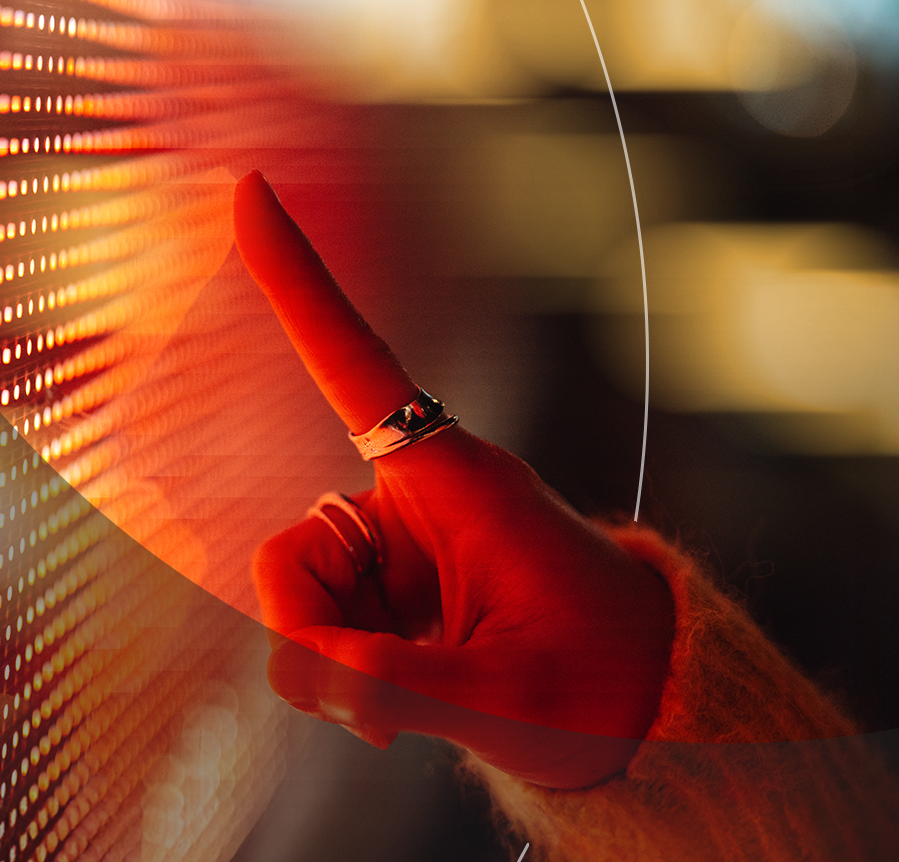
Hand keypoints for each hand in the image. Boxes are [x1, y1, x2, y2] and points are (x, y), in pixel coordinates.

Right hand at [235, 171, 673, 789]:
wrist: (649, 711)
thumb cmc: (607, 683)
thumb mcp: (513, 702)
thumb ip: (398, 687)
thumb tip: (309, 673)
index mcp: (455, 479)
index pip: (354, 362)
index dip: (296, 278)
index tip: (249, 187)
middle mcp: (410, 498)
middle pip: (292, 552)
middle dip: (308, 633)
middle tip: (365, 700)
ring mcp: (392, 546)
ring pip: (292, 597)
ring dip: (329, 664)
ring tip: (405, 706)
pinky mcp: (384, 589)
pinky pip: (312, 629)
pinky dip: (336, 674)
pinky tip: (390, 704)